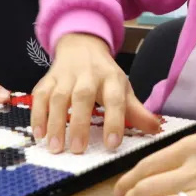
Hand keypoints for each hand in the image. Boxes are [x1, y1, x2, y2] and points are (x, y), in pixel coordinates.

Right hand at [31, 33, 160, 153]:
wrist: (81, 45)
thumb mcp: (123, 89)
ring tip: (55, 148)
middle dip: (80, 123)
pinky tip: (39, 134)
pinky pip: (40, 96)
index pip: (115, 99)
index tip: (112, 145)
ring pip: (58, 97)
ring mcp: (65, 76)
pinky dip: (38, 114)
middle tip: (77, 149)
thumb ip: (136, 111)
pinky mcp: (47, 79)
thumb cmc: (104, 75)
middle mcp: (88, 75)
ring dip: (55, 122)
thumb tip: (157, 130)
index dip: (114, 121)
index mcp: (111, 79)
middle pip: (83, 96)